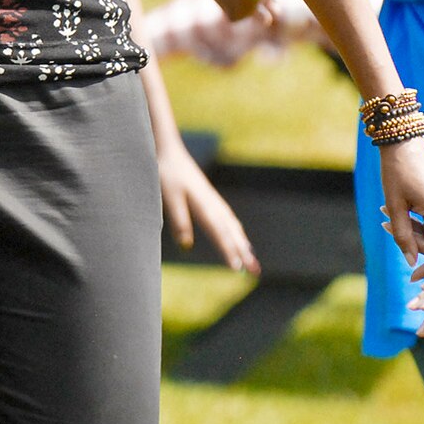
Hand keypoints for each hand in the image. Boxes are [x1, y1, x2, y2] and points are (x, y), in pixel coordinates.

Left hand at [159, 147, 258, 273]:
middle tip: (256, 271)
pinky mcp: (210, 198)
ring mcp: (214, 201)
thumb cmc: (167, 174)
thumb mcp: (169, 197)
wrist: (170, 151)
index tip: (238, 269)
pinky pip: (229, 219)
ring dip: (243, 244)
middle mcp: (214, 205)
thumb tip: (187, 246)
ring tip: (252, 260)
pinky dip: (237, 232)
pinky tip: (239, 236)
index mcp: (205, 206)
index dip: (229, 252)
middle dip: (244, 253)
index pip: (220, 234)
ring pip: (233, 226)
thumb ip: (179, 220)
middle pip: (233, 233)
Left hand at [377, 137, 423, 277]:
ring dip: (415, 228)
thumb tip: (411, 262)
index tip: (413, 276)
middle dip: (414, 240)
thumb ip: (402, 236)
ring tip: (388, 212)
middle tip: (387, 225)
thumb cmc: (395, 172)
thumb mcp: (394, 206)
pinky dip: (421, 219)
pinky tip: (403, 206)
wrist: (404, 141)